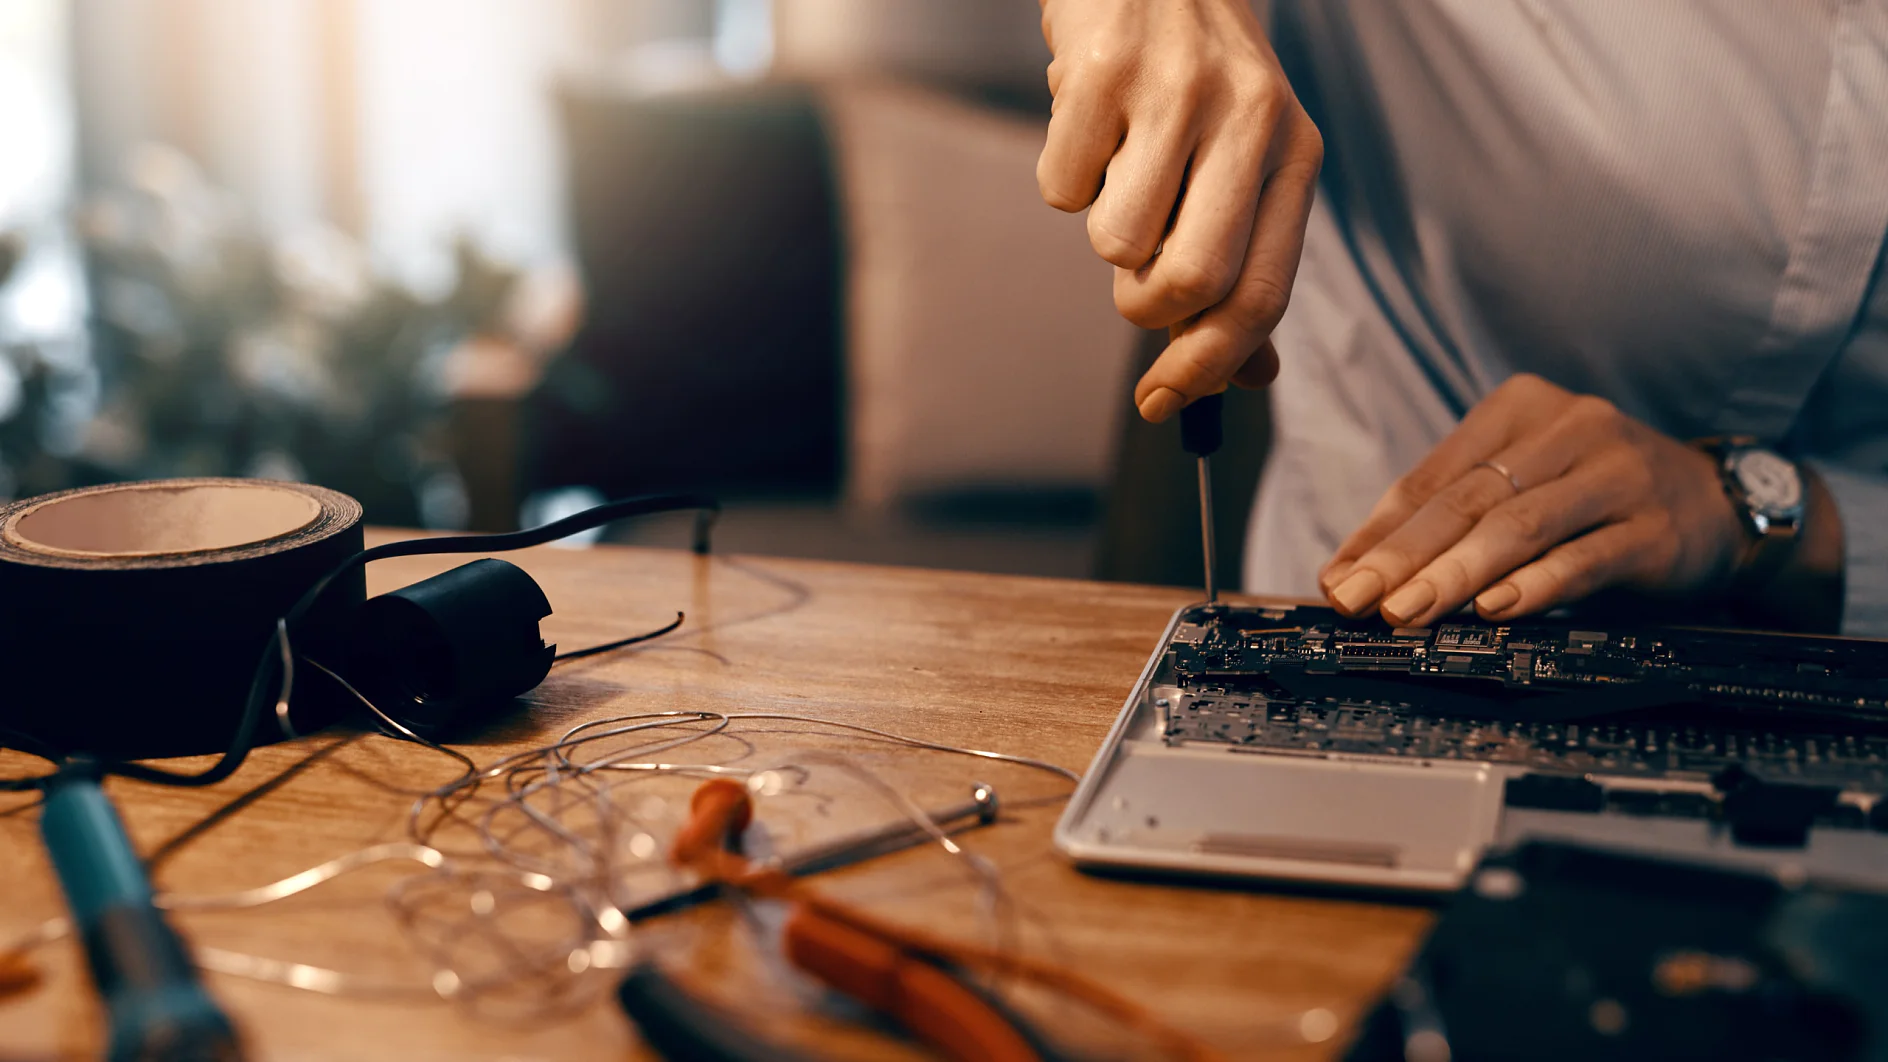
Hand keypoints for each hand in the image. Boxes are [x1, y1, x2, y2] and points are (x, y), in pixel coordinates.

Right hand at [1037, 0, 1322, 421]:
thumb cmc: (1194, 80)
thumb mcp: (1247, 161)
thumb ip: (1247, 264)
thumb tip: (1245, 378)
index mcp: (1295, 152)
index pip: (1261, 295)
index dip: (1207, 367)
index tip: (1161, 403)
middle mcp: (1248, 118)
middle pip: (1192, 282)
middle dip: (1146, 309)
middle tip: (1133, 285)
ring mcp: (1175, 90)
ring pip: (1117, 242)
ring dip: (1103, 234)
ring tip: (1119, 174)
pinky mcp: (1101, 71)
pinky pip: (1061, 189)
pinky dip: (1064, 177)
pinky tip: (1089, 127)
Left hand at [1318, 375, 1754, 627]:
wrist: (1721, 503)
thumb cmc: (1596, 496)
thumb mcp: (1524, 485)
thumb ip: (1453, 516)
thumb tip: (1357, 571)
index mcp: (1519, 409)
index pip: (1431, 476)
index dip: (1378, 532)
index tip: (1336, 578)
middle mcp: (1568, 428)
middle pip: (1467, 500)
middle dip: (1402, 556)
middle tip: (1357, 601)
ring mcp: (1616, 474)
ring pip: (1519, 526)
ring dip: (1455, 574)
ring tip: (1407, 612)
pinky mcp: (1655, 527)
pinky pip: (1584, 557)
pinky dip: (1536, 585)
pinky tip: (1495, 610)